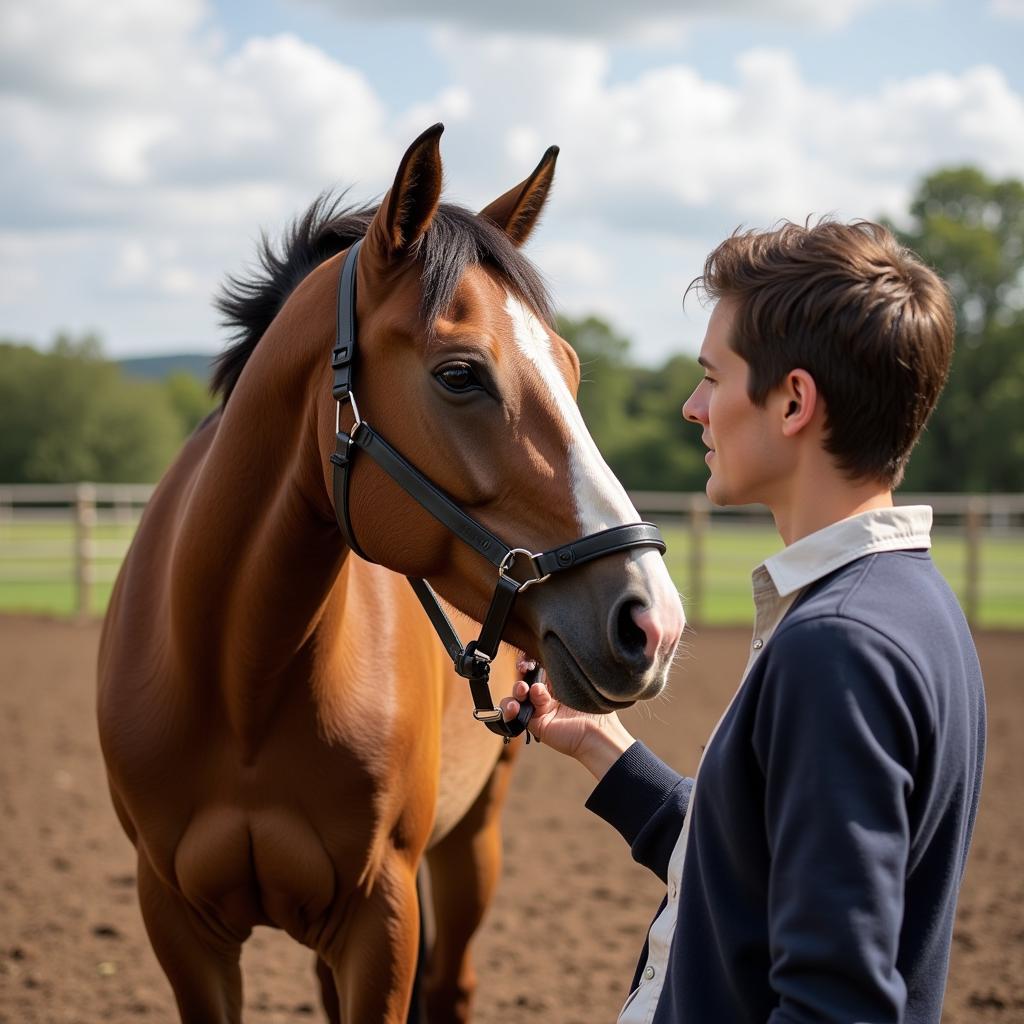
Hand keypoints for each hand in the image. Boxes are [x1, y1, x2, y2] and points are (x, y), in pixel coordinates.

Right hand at [501, 660, 636, 779]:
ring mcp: (540, 711)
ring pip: (517, 698)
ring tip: (522, 690)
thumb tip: (543, 659)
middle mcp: (547, 697)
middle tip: (524, 670)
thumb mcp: (576, 683)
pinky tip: (516, 707)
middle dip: (521, 674)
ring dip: (516, 691)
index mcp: (558, 685)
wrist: (596, 733)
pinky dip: (510, 710)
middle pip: (525, 681)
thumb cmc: (593, 708)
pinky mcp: (535, 724)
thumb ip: (559, 672)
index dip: (529, 663)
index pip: (538, 670)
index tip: (526, 660)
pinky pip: (515, 716)